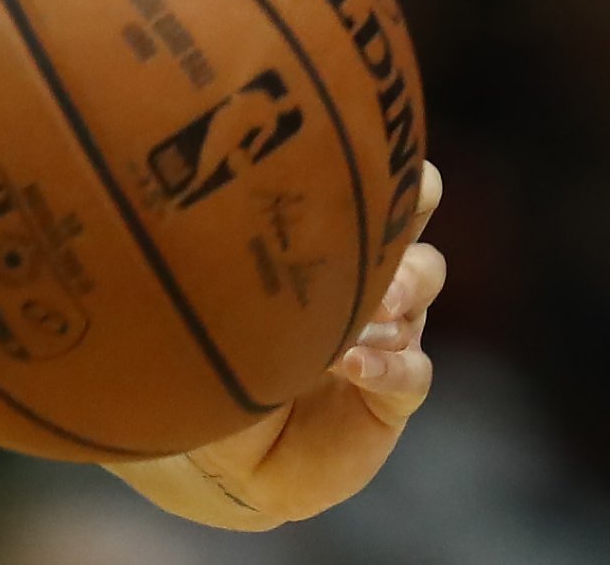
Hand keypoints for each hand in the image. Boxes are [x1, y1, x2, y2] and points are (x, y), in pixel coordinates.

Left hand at [173, 162, 448, 523]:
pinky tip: (352, 366)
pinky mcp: (391, 394)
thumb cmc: (212, 356)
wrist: (225, 453)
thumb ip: (213, 253)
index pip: (361, 184)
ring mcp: (386, 333)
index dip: (374, 163)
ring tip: (360, 309)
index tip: (358, 156)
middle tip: (374, 232)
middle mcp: (365, 279)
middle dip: (408, 212)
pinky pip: (414, 371)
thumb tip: (186, 183)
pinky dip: (389, 365)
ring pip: (423, 283)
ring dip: (398, 289)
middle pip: (412, 220)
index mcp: (324, 244)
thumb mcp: (210, 298)